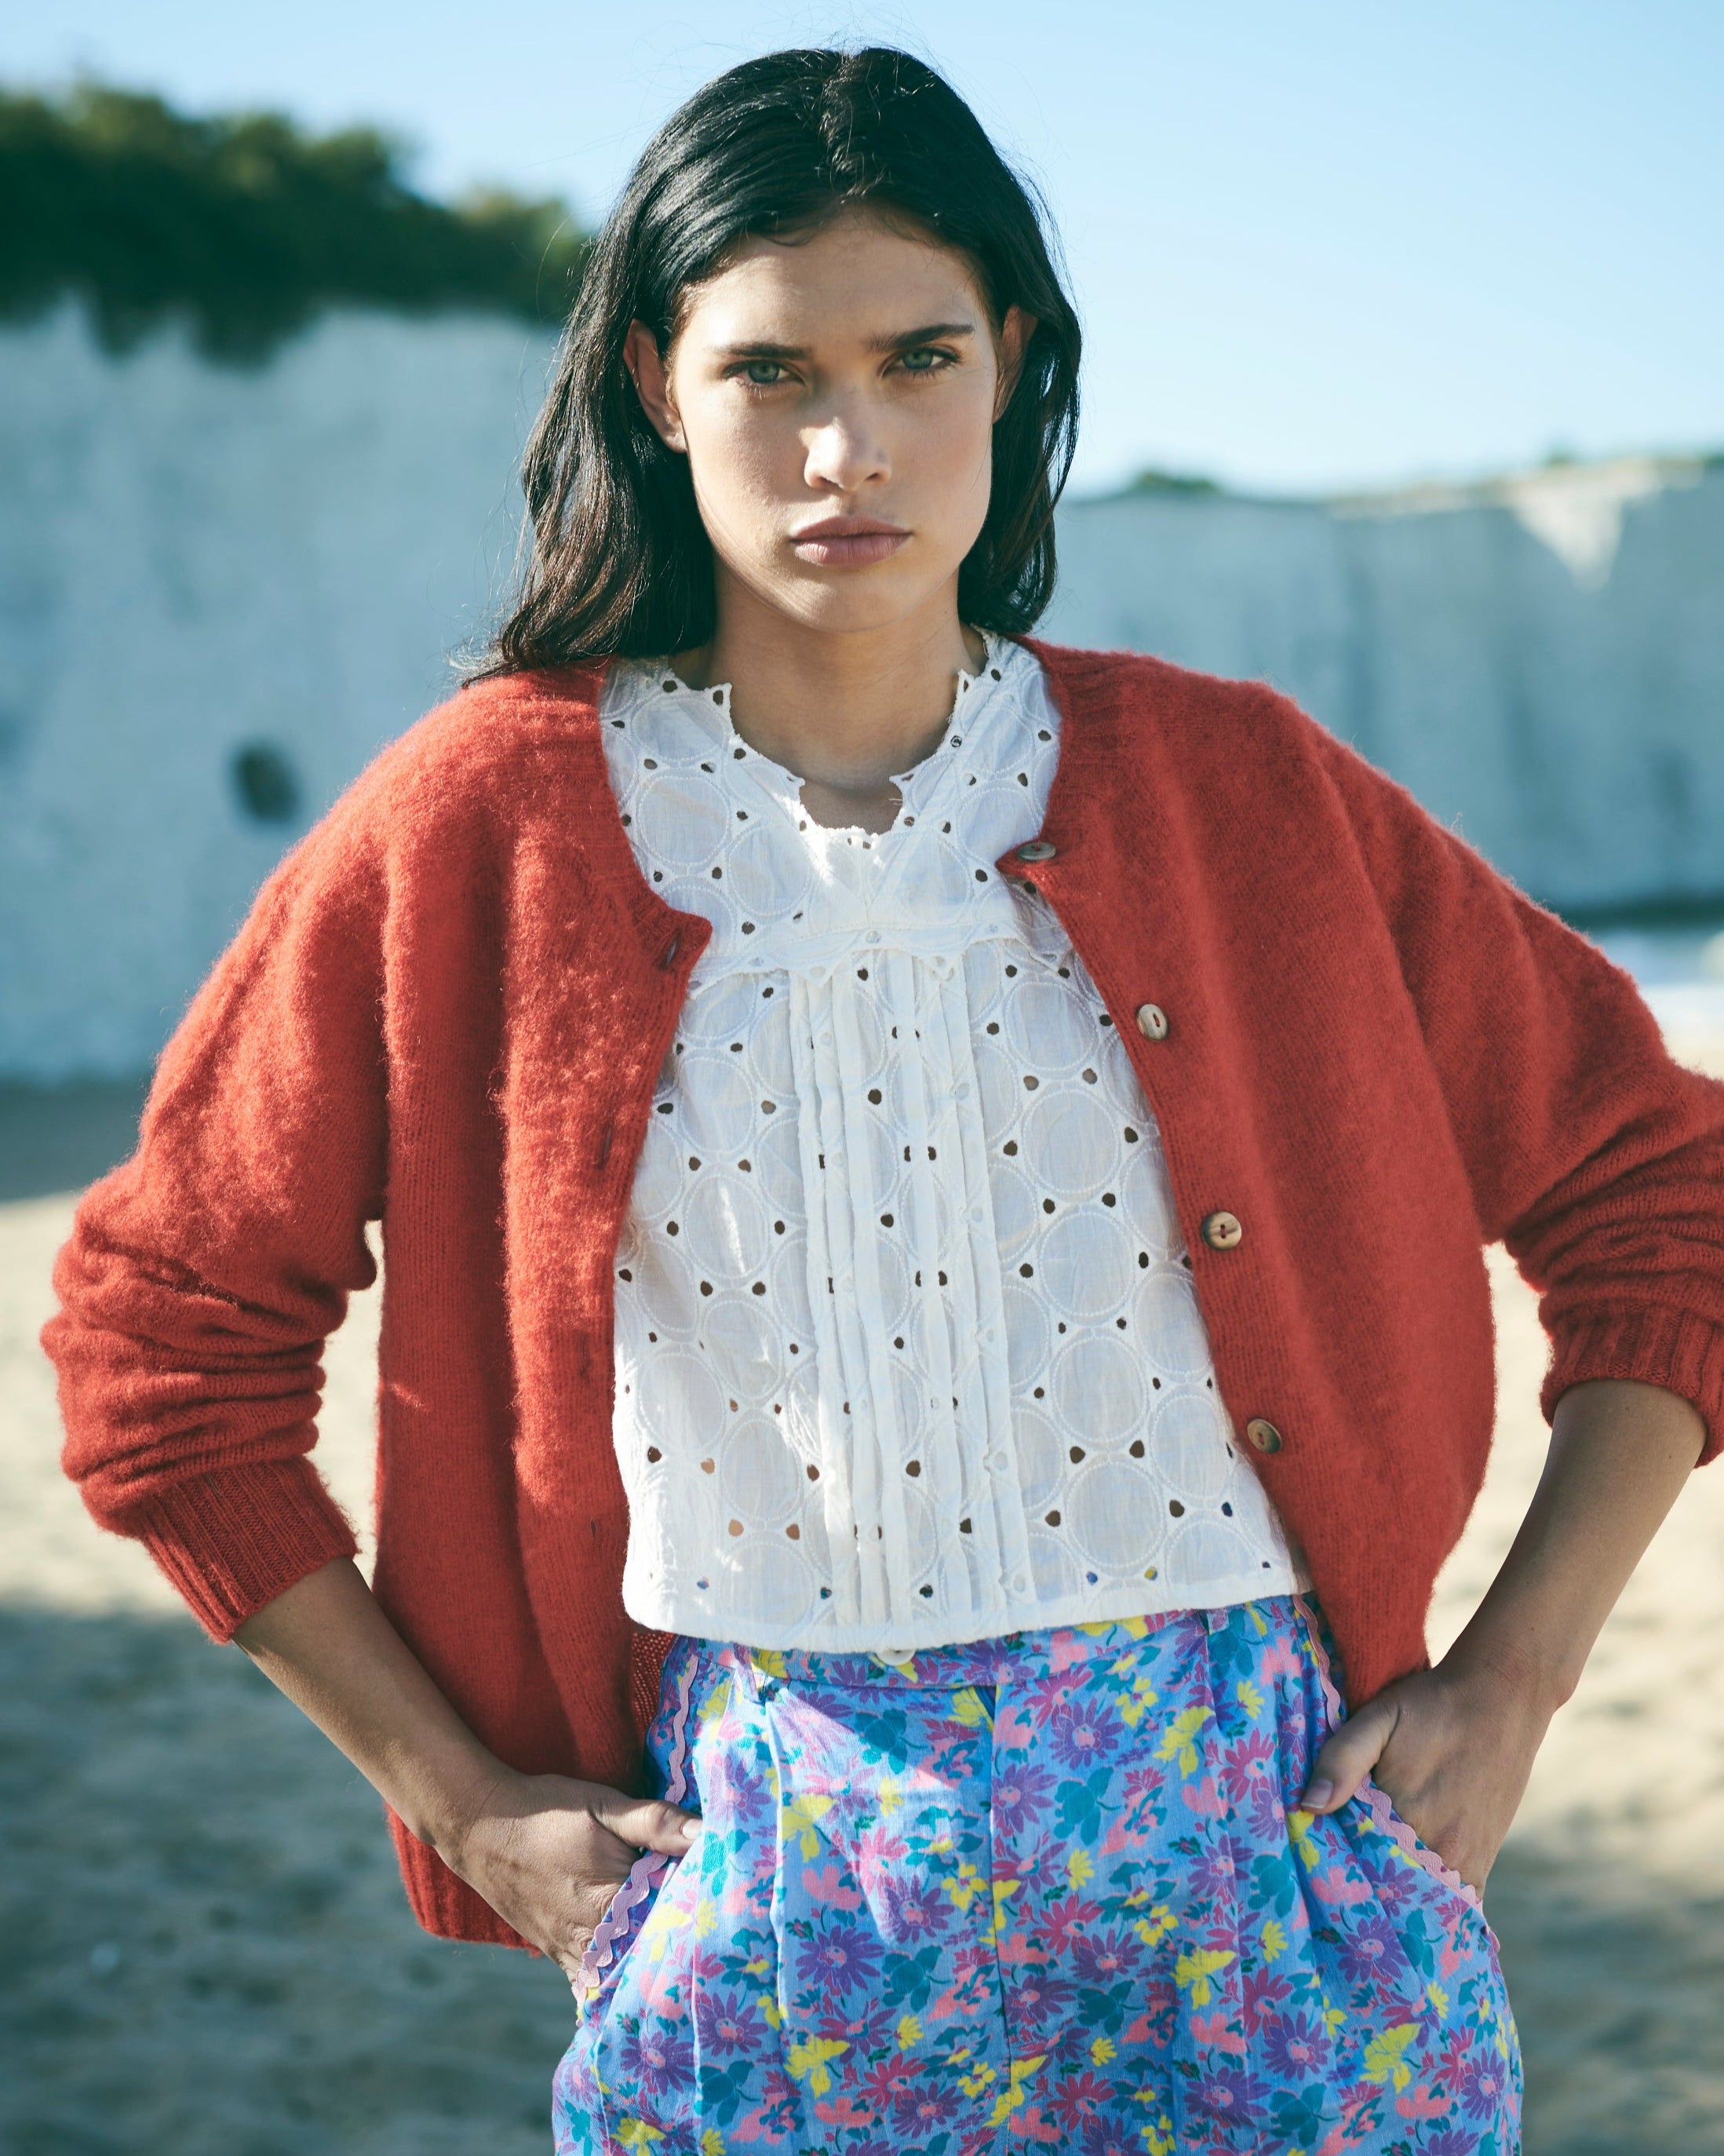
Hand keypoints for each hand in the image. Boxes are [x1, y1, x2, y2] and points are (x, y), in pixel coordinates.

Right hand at [443, 1765, 700, 1982]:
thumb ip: (656, 1824)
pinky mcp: (558, 1955)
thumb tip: (709, 1833)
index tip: (730, 1915)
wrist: (481, 1826)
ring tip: (686, 1961)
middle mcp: (591, 1940)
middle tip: (719, 1944)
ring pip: (624, 1977)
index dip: (703, 1920)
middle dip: (683, 1950)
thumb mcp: (603, 1806)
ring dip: (652, 1969)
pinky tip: (639, 1978)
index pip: (672, 1927)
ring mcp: (572, 1953)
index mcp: (610, 1904)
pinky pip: (594, 1983)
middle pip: (651, 1959)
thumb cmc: (548, 1812)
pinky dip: (617, 1983)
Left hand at [1298, 1659, 1550, 1890]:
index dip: (1330, 1865)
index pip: (1354, 1863)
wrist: (1502, 1699)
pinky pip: (1451, 1903)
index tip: (1311, 1866)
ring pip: (1417, 1900)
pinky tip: (1406, 1895)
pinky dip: (1428, 1904)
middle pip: (1386, 1887)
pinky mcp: (1482, 1862)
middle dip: (1360, 1887)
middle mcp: (1440, 1849)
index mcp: (1406, 1816)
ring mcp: (1465, 1861)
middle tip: (1331, 1883)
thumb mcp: (1380, 1718)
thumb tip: (1308, 1806)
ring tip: (1366, 1888)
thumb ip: (1342, 1760)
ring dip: (1393, 1896)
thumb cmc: (1433, 1706)